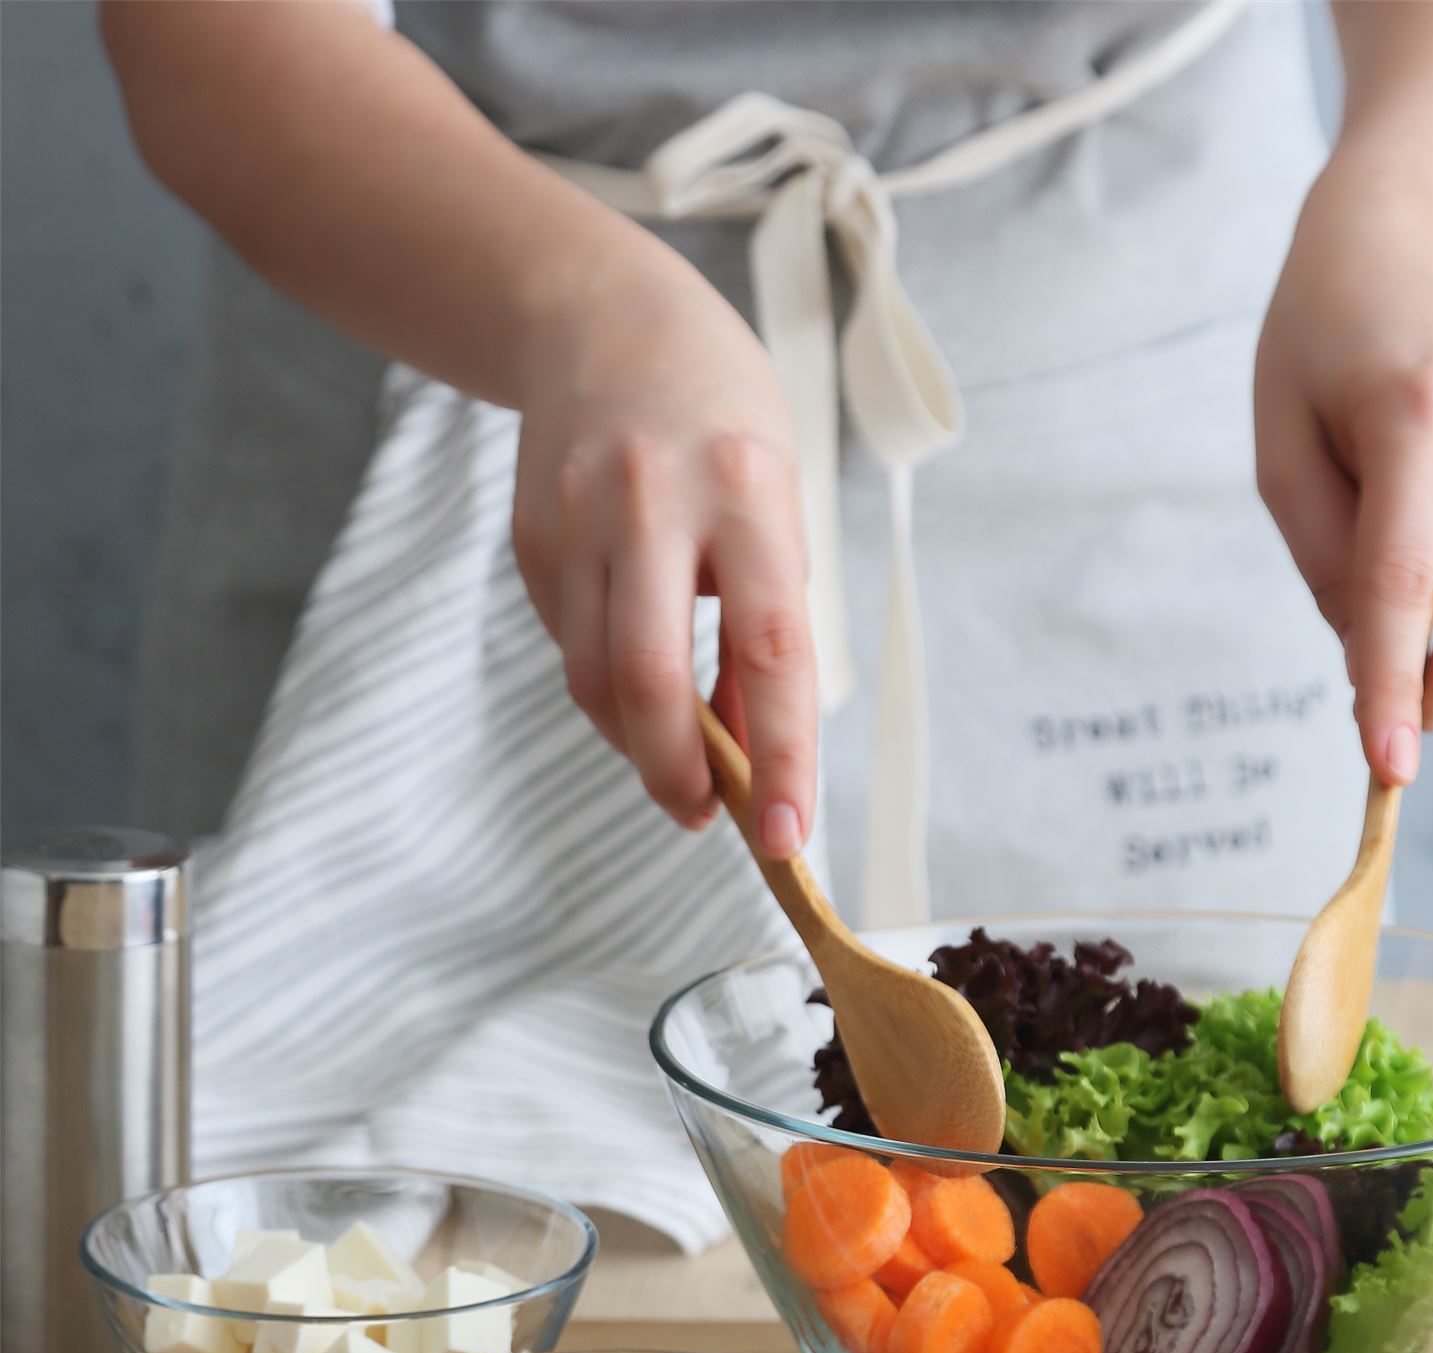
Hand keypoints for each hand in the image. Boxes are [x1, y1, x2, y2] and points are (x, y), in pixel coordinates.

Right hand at [512, 238, 814, 854]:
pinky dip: (608, 685)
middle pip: (652, 681)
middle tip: (706, 817)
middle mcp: (654, 503)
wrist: (602, 318)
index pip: (772, 650)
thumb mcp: (776, 508)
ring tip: (680, 765)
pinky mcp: (529, 538)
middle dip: (678, 775)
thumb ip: (764, 627)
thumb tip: (753, 753)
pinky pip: (570, 645)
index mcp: (746, 491)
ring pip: (596, 679)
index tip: (788, 838)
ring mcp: (578, 519)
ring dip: (640, 745)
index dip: (784, 756)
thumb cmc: (721, 423)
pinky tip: (636, 669)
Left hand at [1254, 160, 1432, 784]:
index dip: (1395, 687)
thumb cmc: (1320, 341)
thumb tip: (1377, 660)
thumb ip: (1323, 561)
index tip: (1388, 767)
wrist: (1412, 226)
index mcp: (1416, 418)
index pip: (1407, 586)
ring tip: (1392, 499)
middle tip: (1394, 720)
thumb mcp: (1280, 449)